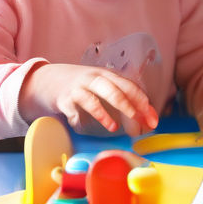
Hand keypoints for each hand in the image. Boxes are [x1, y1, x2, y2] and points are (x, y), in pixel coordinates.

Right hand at [21, 63, 157, 136]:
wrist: (50, 79)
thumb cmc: (83, 86)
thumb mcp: (103, 86)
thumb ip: (122, 99)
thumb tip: (146, 119)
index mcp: (107, 75)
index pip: (129, 86)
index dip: (142, 102)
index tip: (152, 118)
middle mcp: (94, 79)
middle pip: (114, 90)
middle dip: (128, 106)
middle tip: (139, 122)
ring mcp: (78, 88)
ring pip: (92, 99)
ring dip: (103, 114)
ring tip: (113, 127)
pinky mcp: (64, 99)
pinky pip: (73, 111)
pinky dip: (79, 120)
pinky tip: (82, 126)